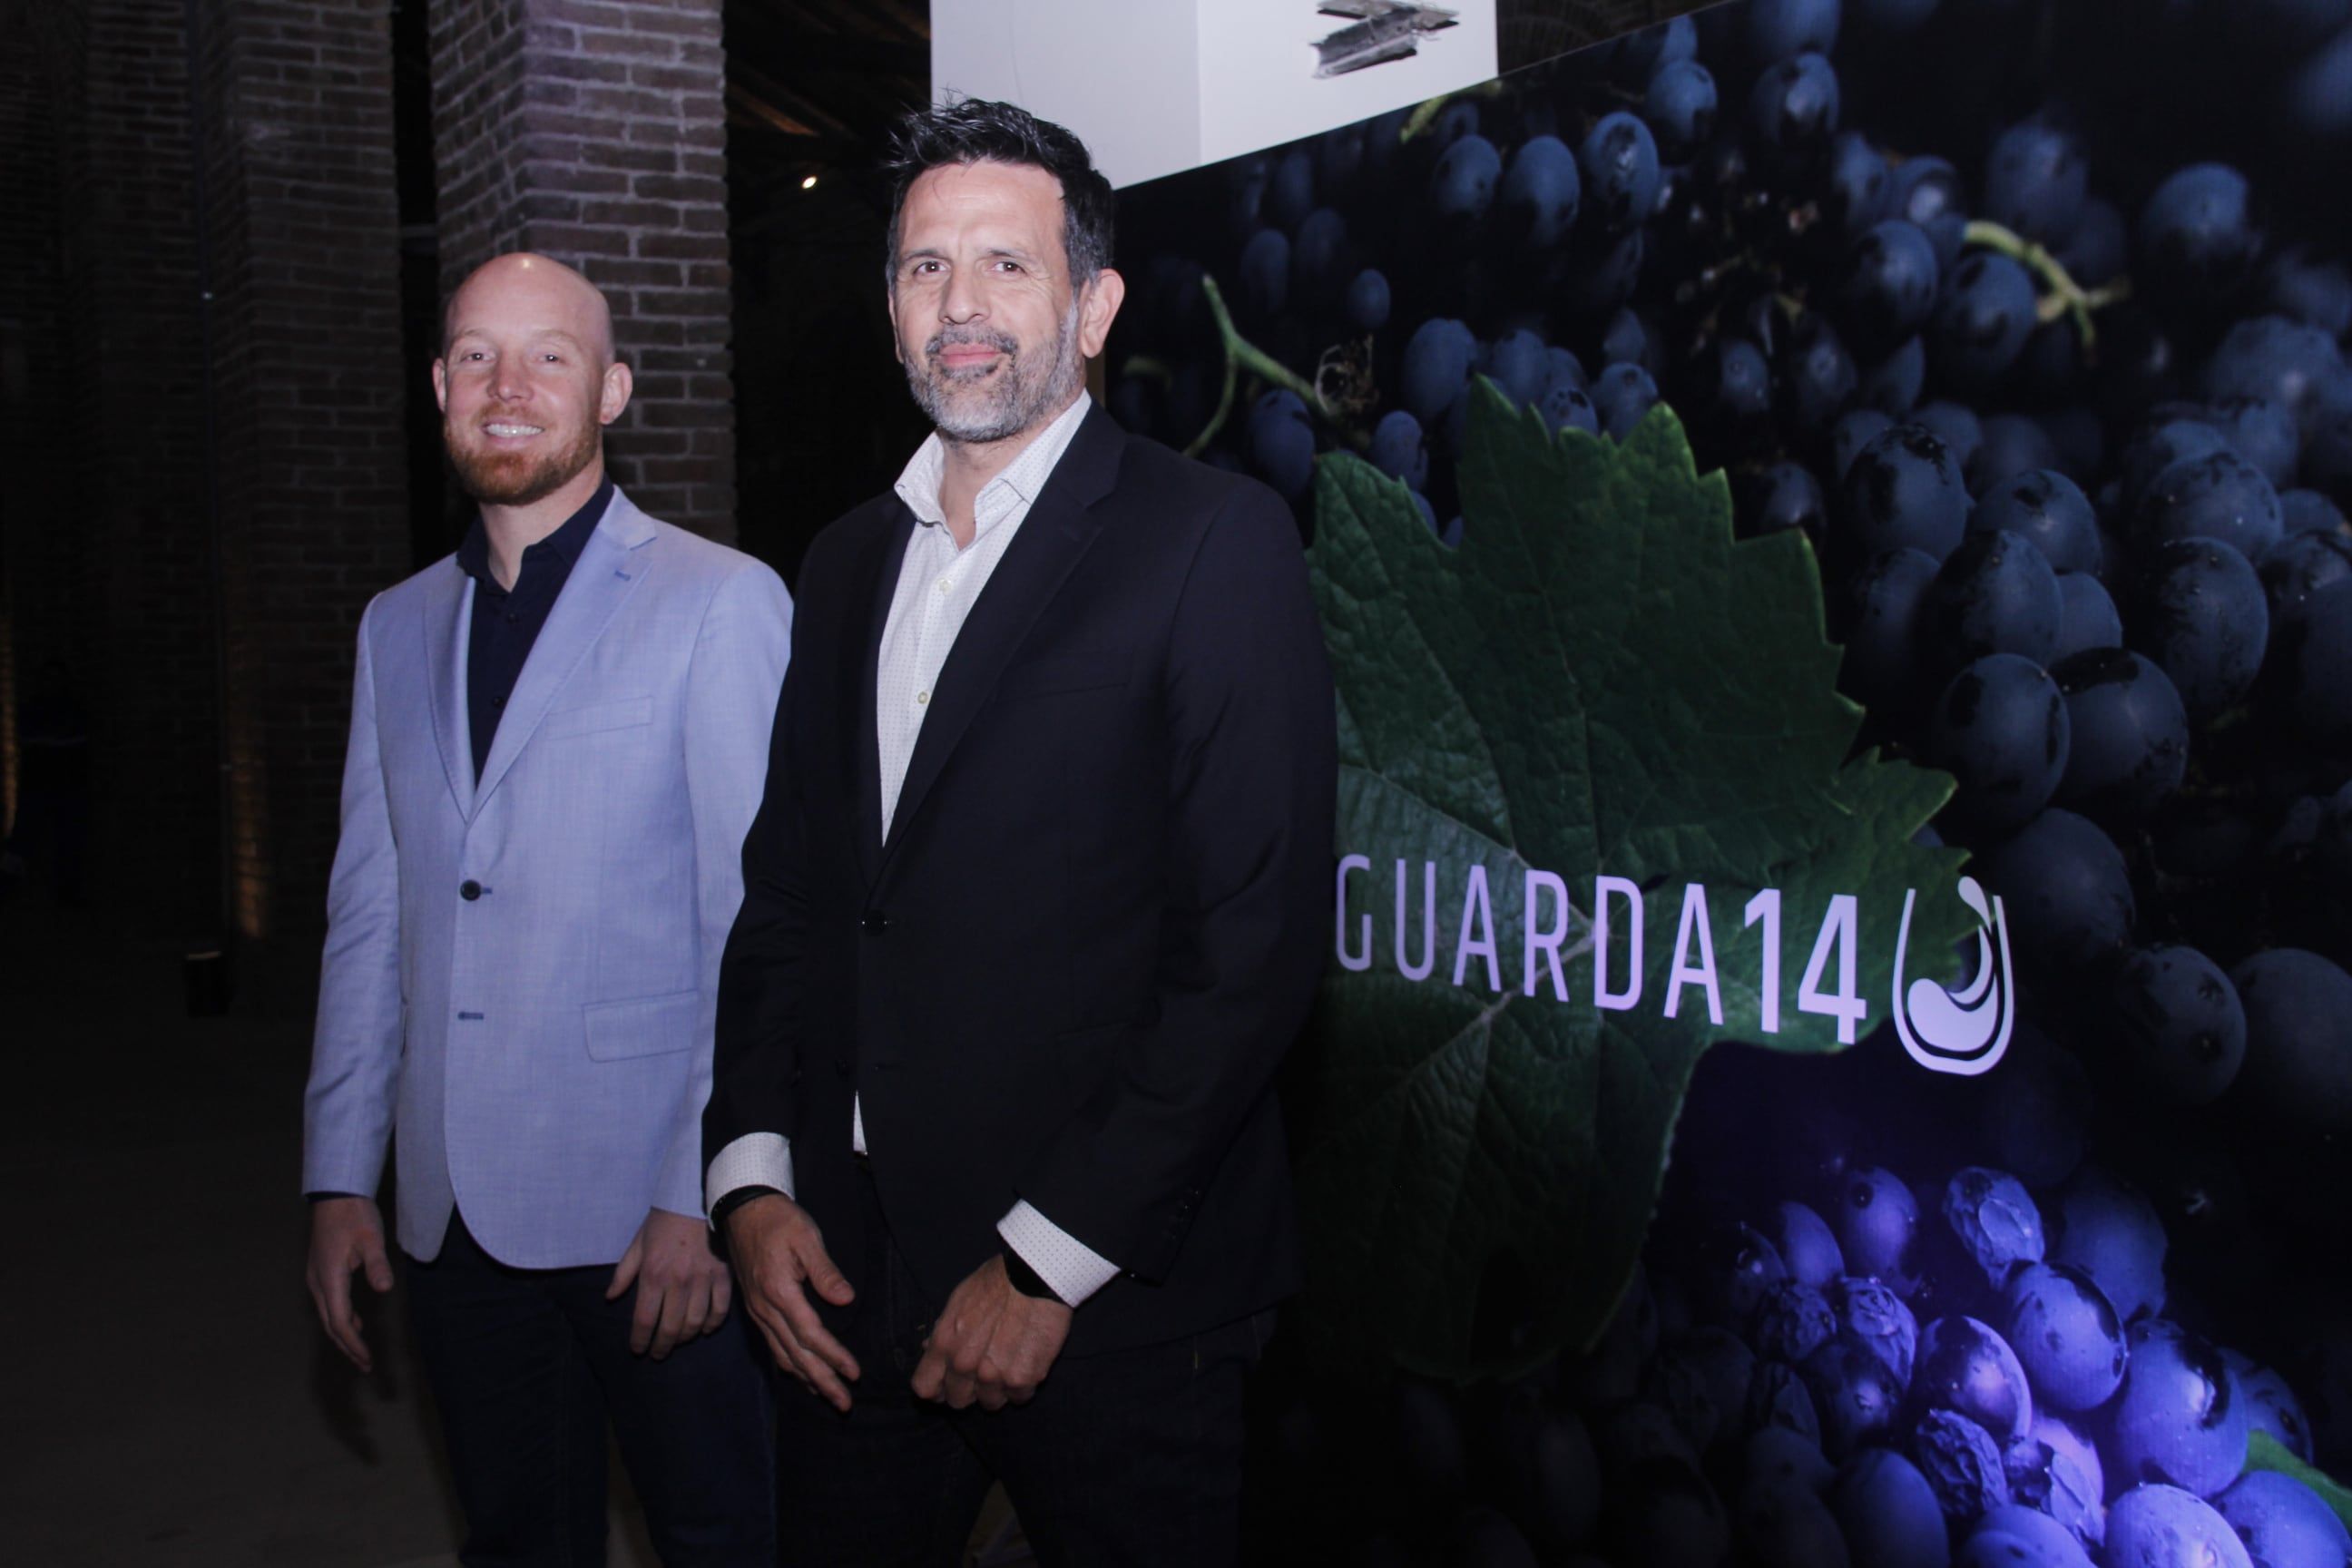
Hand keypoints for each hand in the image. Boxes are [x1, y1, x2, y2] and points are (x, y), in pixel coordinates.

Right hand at [307, 1196, 394, 1372]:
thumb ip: (377, 1264)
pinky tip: (356, 1322)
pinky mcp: (320, 1272)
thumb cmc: (354, 1214)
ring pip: (329, 1315)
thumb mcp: (371, 1238)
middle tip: (365, 1366)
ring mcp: (316, 1278)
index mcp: (329, 1279)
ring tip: (360, 1352)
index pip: (341, 1322)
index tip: (367, 1360)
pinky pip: (329, 1304)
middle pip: (332, 1324)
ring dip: (344, 1334)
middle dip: (348, 1346)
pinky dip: (342, 1318)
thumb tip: (385, 1289)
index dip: (354, 1344)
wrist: (334, 1195)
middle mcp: (318, 1283)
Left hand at [607, 1208, 732, 1358]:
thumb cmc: (663, 1221)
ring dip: (685, 1338)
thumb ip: (623, 1273)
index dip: (640, 1341)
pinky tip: (704, 1329)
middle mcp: (677, 1283)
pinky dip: (712, 1324)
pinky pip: (720, 1309)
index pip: (644, 1321)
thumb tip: (610, 1298)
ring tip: (678, 1342)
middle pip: (670, 1328)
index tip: (638, 1350)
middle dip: (661, 1347)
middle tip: (658, 1353)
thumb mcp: (637, 1244)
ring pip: (694, 1323)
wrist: (697, 1198)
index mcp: (653, 1275)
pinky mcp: (722, 1275)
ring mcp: (703, 1280)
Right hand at [724, 1193, 861, 1410]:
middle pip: (796, 1354)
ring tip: (827, 1397)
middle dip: (822, 1381)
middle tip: (844, 1404)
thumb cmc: (778, 1220)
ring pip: (783, 1355)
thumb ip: (825, 1270)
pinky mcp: (756, 1310)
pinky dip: (789, 1365)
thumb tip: (846, 1299)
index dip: (833, 1357)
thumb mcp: (806, 1237)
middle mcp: (766, 1309)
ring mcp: (758, 1312)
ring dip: (806, 1379)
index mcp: (780, 1292)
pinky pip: (773, 1346)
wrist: (743, 1210)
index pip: (811, 1334)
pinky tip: (801, 1374)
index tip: (854, 1373)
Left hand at [911, 1254, 1072, 1411]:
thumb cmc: (997, 1281)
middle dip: (969, 1390)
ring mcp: (994, 1376)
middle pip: (958, 1401)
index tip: (948, 1384)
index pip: (925, 1388)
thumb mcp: (959, 1300)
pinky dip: (1023, 1386)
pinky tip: (1026, 1364)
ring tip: (1009, 1365)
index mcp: (944, 1344)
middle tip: (984, 1373)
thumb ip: (944, 1330)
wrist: (1036, 1276)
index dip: (937, 1388)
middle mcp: (964, 1365)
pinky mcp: (1023, 1379)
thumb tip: (930, 1347)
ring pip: (991, 1403)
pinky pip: (1019, 1398)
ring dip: (998, 1390)